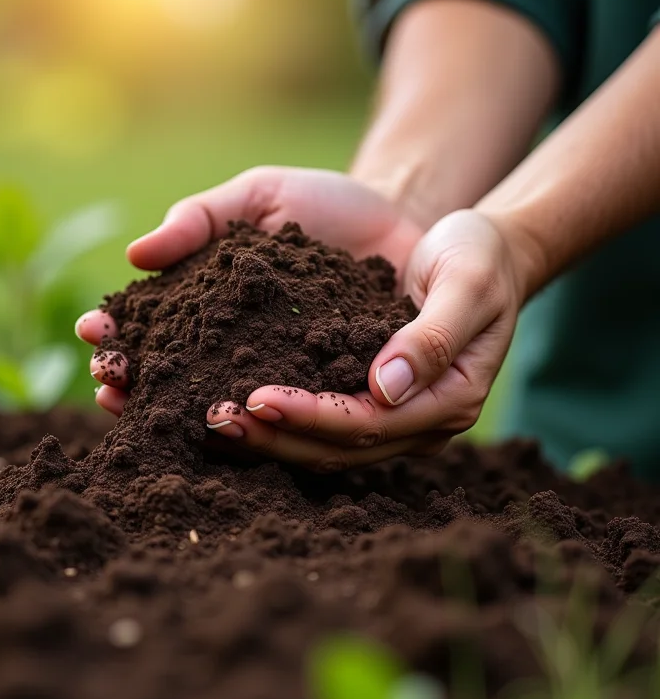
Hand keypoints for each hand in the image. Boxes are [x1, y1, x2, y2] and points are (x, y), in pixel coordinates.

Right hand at [75, 166, 426, 414]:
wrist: (398, 218)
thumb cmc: (321, 205)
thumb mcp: (258, 198)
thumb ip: (200, 219)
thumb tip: (135, 254)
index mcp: (215, 307)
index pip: (156, 325)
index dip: (123, 329)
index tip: (96, 330)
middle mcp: (242, 349)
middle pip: (178, 374)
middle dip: (138, 381)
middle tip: (108, 384)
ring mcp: (285, 375)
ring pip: (226, 403)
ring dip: (184, 411)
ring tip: (155, 413)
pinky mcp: (329, 392)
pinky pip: (293, 414)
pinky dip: (262, 425)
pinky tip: (235, 426)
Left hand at [205, 210, 525, 469]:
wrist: (481, 251)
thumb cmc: (479, 257)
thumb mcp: (467, 282)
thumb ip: (434, 335)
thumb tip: (387, 387)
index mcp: (450, 397)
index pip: (369, 423)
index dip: (312, 417)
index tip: (256, 400)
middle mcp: (422, 420)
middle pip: (341, 448)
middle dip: (277, 437)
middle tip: (216, 422)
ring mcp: (399, 416)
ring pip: (327, 446)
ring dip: (272, 437)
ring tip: (216, 423)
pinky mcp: (376, 400)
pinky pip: (325, 423)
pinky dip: (284, 421)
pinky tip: (243, 409)